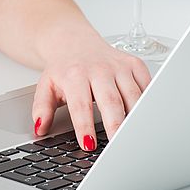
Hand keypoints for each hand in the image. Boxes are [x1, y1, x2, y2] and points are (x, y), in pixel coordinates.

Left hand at [32, 35, 151, 149]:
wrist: (74, 42)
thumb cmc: (64, 69)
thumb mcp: (46, 86)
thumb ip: (41, 109)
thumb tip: (40, 129)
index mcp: (76, 75)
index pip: (81, 105)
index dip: (85, 126)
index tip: (88, 145)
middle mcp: (99, 69)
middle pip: (111, 102)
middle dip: (116, 126)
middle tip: (118, 147)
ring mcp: (119, 66)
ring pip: (133, 96)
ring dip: (135, 119)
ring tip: (136, 139)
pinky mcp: (135, 64)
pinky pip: (147, 86)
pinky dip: (148, 104)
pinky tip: (146, 119)